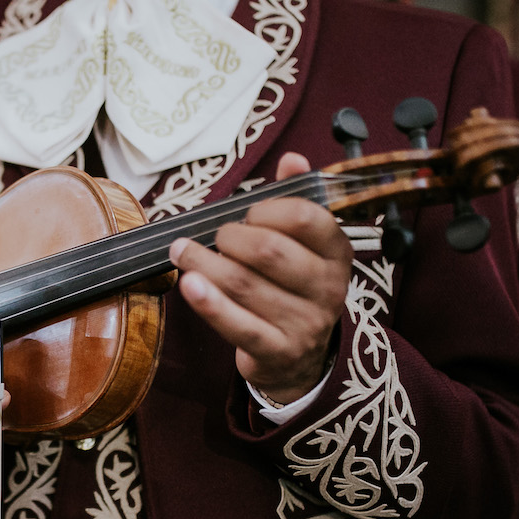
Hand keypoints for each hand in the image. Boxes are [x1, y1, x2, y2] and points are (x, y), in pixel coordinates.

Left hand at [168, 152, 352, 403]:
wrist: (299, 360)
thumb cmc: (293, 289)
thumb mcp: (304, 246)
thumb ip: (296, 201)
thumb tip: (292, 158)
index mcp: (337, 253)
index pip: (306, 218)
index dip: (267, 209)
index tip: (247, 213)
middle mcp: (327, 288)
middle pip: (268, 250)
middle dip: (230, 237)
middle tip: (214, 237)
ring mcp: (304, 323)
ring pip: (244, 284)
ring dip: (204, 262)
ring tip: (181, 252)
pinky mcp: (277, 352)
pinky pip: (238, 325)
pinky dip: (209, 303)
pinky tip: (188, 284)